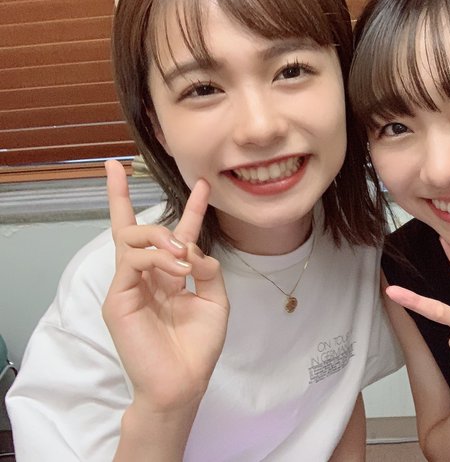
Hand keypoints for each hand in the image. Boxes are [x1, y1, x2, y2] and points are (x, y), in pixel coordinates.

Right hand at [102, 160, 228, 412]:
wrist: (183, 381)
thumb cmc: (198, 347)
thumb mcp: (215, 302)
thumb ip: (207, 270)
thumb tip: (193, 248)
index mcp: (170, 276)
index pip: (175, 234)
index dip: (190, 208)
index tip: (202, 183)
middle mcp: (147, 276)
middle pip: (131, 227)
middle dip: (131, 201)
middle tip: (156, 206)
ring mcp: (129, 285)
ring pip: (131, 237)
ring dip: (162, 237)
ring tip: (184, 257)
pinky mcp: (118, 297)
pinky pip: (132, 260)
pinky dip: (157, 257)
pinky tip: (178, 270)